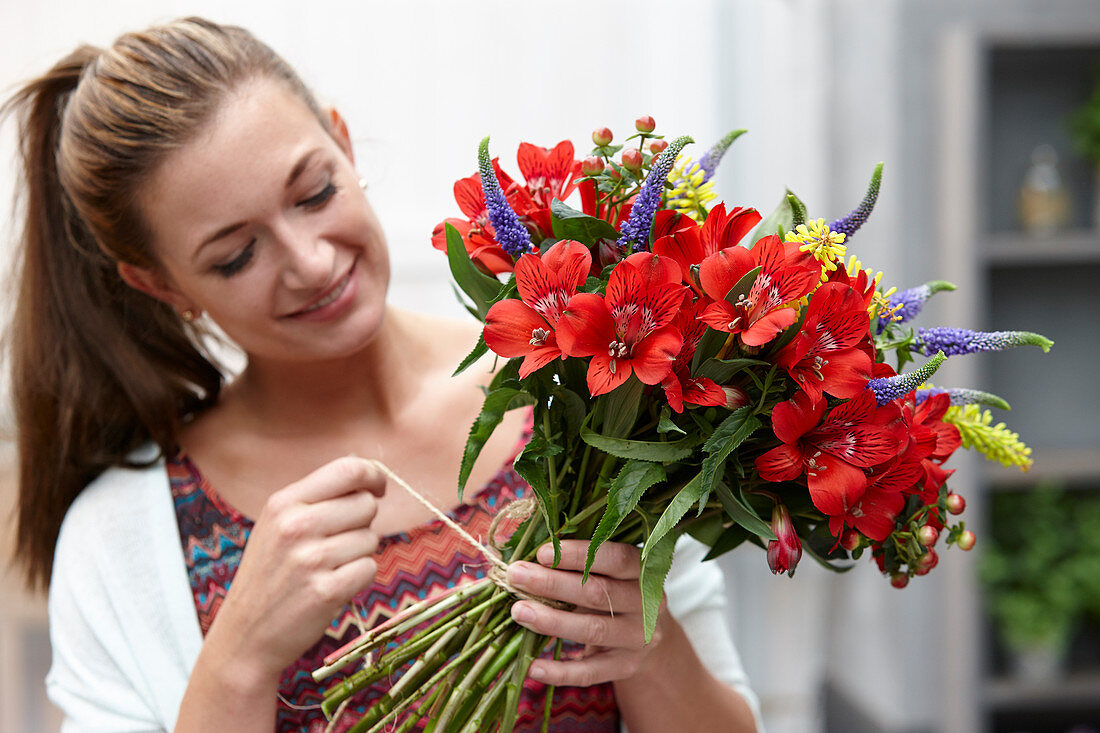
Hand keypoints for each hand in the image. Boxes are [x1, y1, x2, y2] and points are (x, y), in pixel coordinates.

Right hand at [204, 456, 386, 683]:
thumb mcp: (278, 525)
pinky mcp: (325, 591)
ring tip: (327, 570)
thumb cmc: (270, 575)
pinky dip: (359, 579)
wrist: (244, 636)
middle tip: (336, 545)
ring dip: (358, 554)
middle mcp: (295, 525)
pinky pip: (369, 569)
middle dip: (362, 523)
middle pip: (366, 504)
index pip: (347, 470)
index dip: (373, 475)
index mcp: (283, 503)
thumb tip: (367, 473)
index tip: (378, 488)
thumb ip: (317, 497)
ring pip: (371, 539)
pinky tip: (332, 587)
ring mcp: (310, 560)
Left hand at [505, 540, 667, 686]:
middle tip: (516, 577)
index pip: (615, 559)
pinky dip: (560, 671)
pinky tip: (532, 666)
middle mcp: (646, 604)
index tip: (541, 553)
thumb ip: (578, 563)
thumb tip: (528, 554)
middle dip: (552, 584)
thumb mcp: (608, 572)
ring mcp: (638, 638)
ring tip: (518, 611)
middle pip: (598, 593)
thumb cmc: (616, 591)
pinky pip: (590, 672)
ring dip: (551, 621)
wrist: (647, 636)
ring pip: (593, 630)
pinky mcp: (626, 667)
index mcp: (643, 570)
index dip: (578, 555)